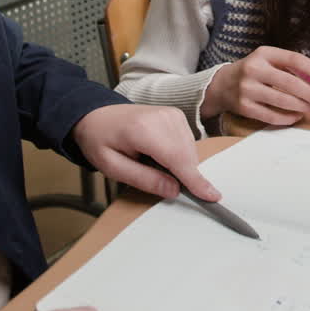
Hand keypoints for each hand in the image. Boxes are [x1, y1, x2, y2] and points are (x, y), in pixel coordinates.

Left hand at [72, 103, 219, 201]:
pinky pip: (188, 143)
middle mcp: (163, 118)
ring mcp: (172, 113)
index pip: (177, 159)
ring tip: (150, 162)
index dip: (195, 181)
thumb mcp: (112, 167)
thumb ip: (144, 179)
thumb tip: (174, 190)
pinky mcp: (176, 115)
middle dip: (183, 176)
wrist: (96, 114)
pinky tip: (158, 154)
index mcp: (144, 130)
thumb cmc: (100, 140)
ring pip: (190, 151)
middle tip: (156, 179)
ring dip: (179, 166)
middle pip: (187, 157)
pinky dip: (179, 155)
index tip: (212, 197)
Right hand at [201, 47, 309, 125]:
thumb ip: (290, 67)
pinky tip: (296, 116)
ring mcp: (248, 89)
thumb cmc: (253, 72)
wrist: (222, 84)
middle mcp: (254, 69)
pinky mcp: (244, 107)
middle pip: (290, 83)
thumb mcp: (268, 60)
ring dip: (302, 107)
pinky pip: (272, 116)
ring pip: (283, 101)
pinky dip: (288, 118)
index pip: (294, 59)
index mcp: (264, 53)